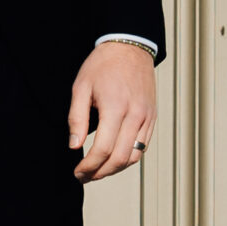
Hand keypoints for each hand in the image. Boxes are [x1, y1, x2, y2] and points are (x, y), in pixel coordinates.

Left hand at [68, 42, 155, 182]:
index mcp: (115, 107)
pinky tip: (113, 159)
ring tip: (97, 171)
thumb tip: (75, 146)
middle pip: (120, 158)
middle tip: (84, 177)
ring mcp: (146, 118)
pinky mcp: (152, 118)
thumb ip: (76, 119)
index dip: (88, 166)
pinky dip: (128, 158)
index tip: (77, 172)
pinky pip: (142, 146)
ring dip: (115, 169)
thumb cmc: (103, 65)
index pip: (102, 149)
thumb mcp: (81, 87)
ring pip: (133, 156)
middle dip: (100, 173)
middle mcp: (135, 115)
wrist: (130, 48)